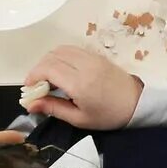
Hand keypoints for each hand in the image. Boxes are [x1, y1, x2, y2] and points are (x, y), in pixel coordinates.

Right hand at [21, 45, 143, 129]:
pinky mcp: (98, 55)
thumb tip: (30, 104)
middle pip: (52, 56)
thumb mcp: (79, 118)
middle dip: (38, 69)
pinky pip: (73, 49)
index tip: (29, 88)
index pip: (48, 68)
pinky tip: (62, 72)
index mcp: (80, 83)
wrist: (138, 103)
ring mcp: (93, 57)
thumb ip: (53, 108)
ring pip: (62, 49)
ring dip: (49, 61)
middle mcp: (86, 65)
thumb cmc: (108, 115)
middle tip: (37, 86)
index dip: (33, 76)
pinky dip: (61, 57)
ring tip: (48, 79)